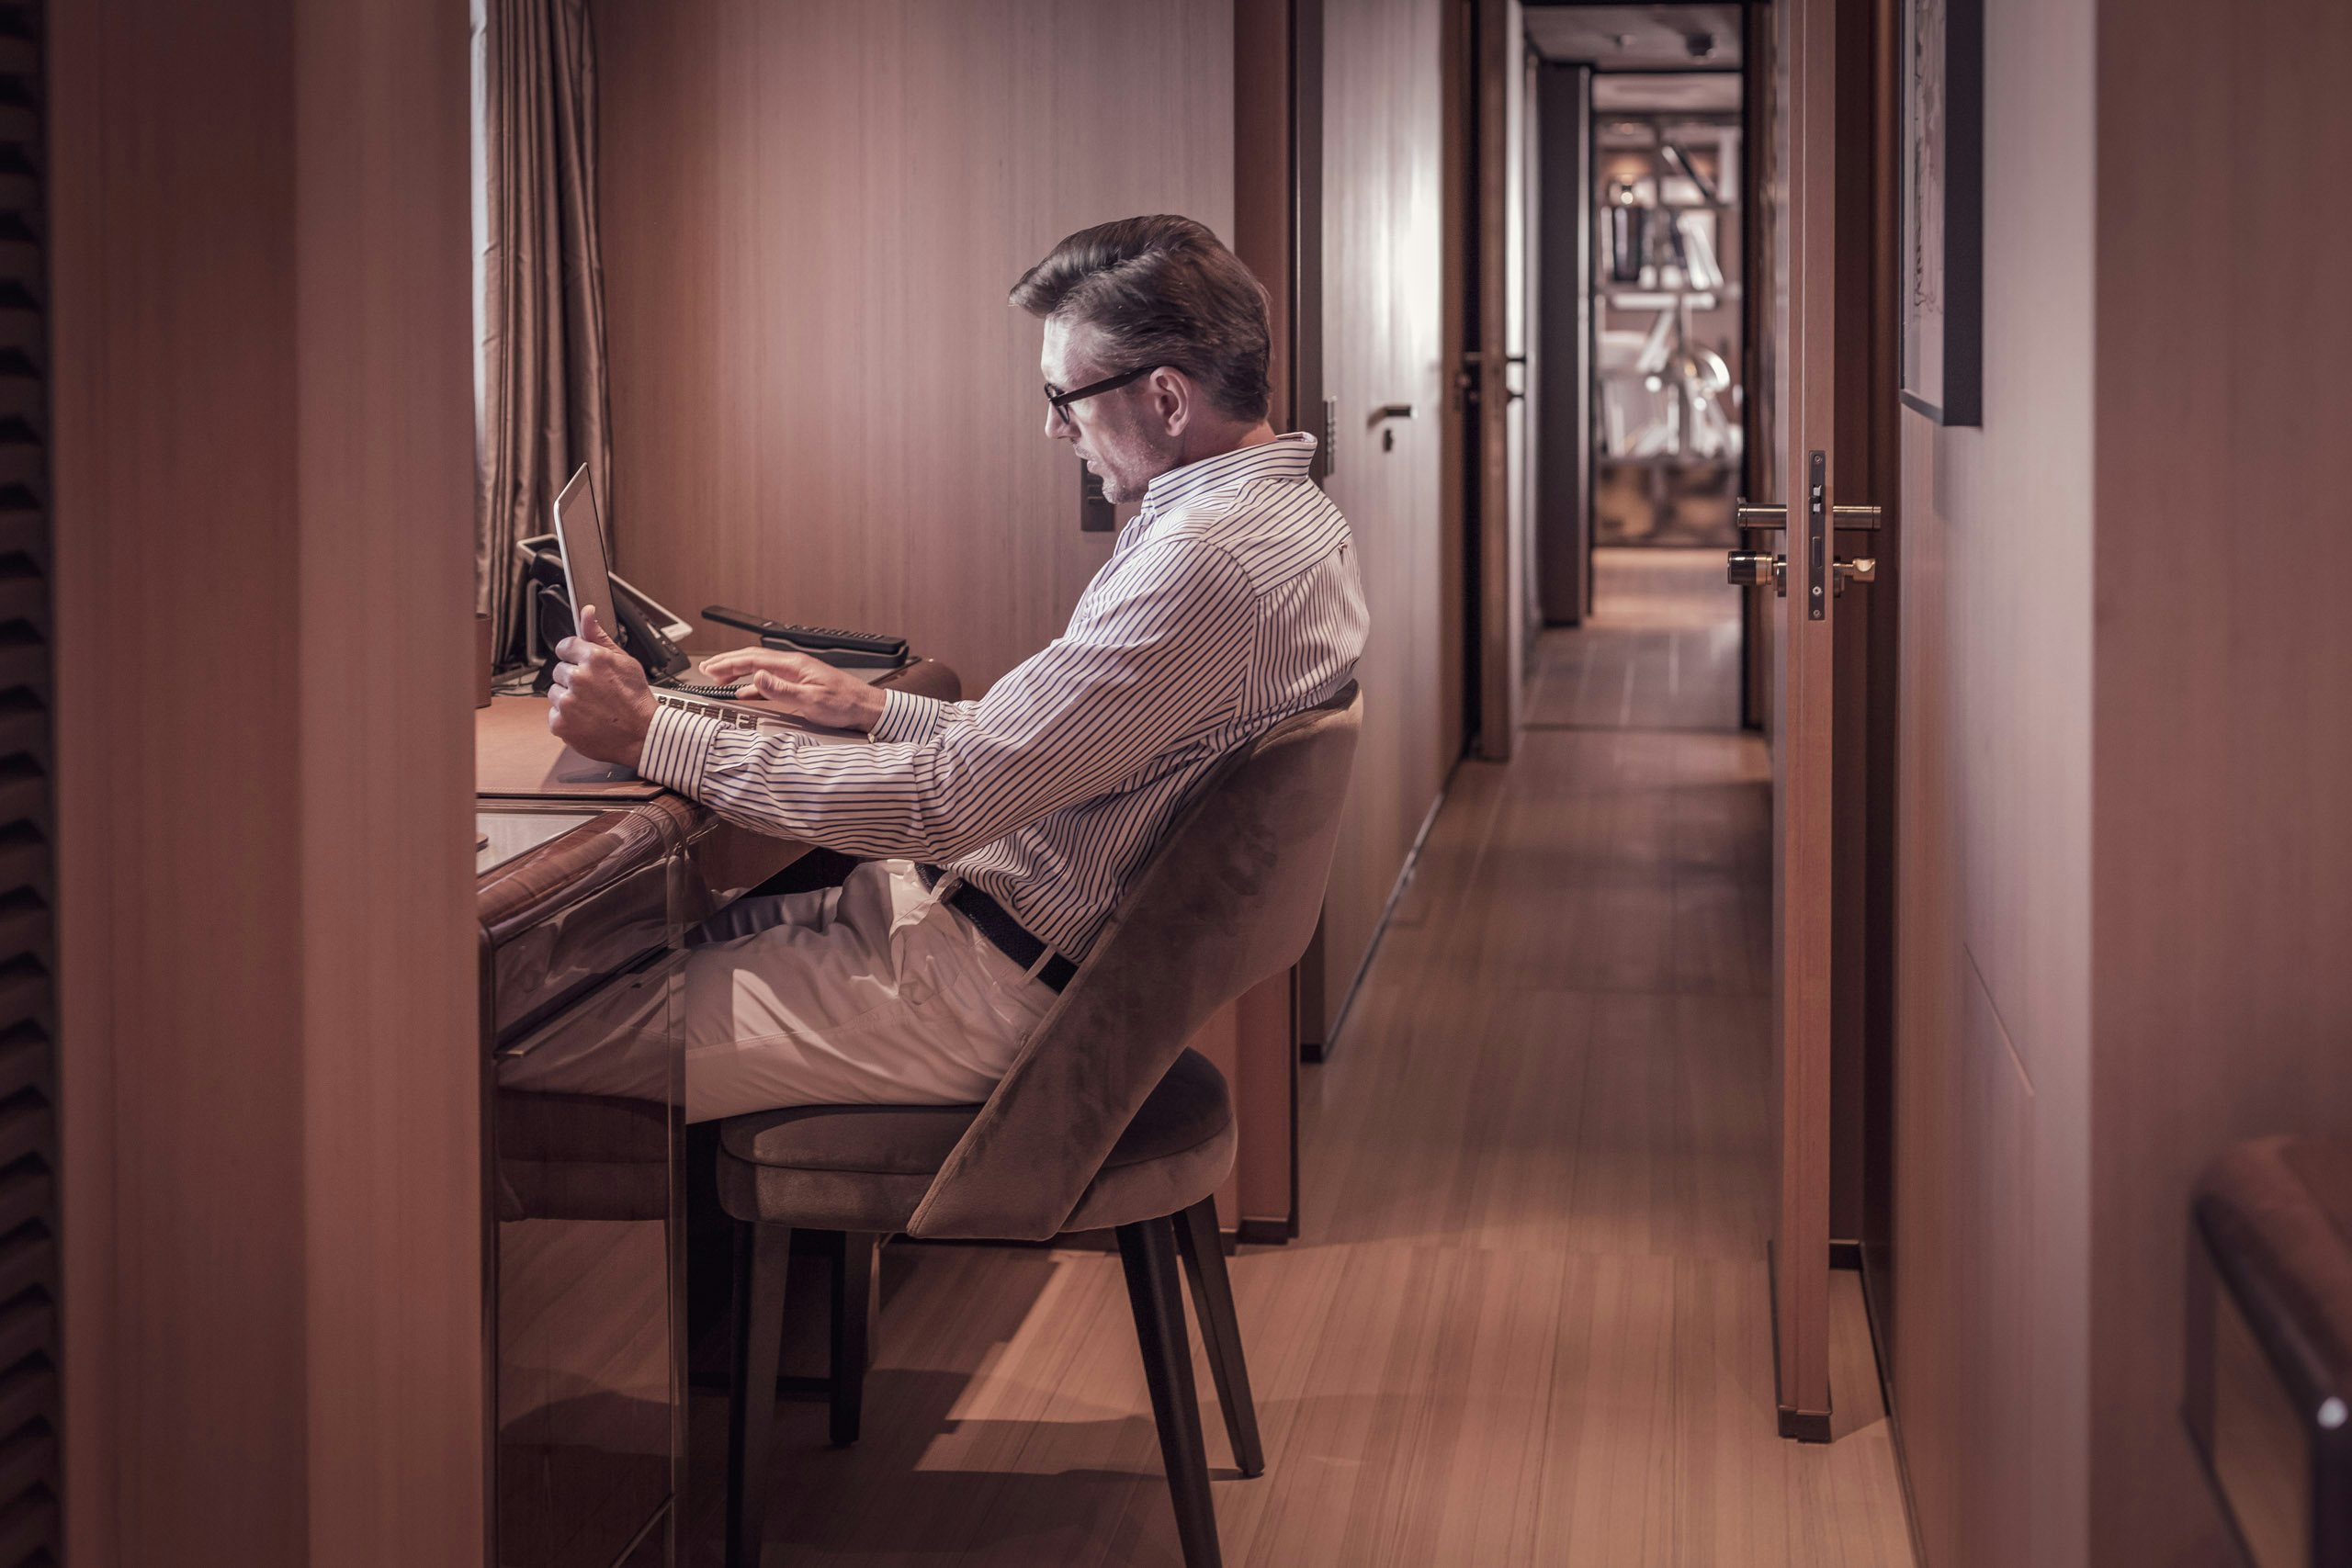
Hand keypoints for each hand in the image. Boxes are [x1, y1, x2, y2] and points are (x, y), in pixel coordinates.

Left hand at [548, 605, 657, 767]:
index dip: (574, 656)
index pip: (565, 646)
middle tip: (594, 691)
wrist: (642, 736)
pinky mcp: (560, 723)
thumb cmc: (637, 700)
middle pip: (560, 670)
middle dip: (574, 679)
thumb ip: (600, 636)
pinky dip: (567, 718)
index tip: (582, 665)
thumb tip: (587, 613)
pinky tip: (586, 719)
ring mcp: (567, 702)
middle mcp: (578, 678)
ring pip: (555, 692)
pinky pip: (554, 714)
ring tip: (591, 707)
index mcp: (593, 659)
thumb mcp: (625, 662)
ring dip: (568, 699)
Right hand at [699, 646, 887, 731]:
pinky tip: (744, 690)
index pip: (753, 659)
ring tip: (719, 677)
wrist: (866, 707)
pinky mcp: (800, 683)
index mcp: (793, 664)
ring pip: (759, 668)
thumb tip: (757, 677)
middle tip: (707, 669)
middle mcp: (793, 665)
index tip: (710, 668)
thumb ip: (781, 689)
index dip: (728, 663)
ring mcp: (796, 673)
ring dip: (738, 672)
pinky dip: (753, 684)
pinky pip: (769, 680)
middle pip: (753, 659)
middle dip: (728, 663)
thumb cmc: (844, 703)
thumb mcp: (810, 699)